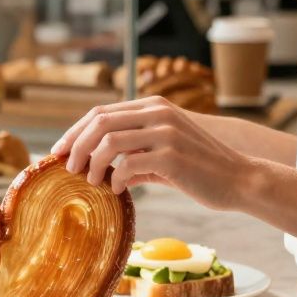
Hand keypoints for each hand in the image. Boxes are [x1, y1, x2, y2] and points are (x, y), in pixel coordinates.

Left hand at [50, 96, 253, 209]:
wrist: (239, 179)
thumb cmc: (198, 169)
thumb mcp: (162, 152)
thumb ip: (132, 151)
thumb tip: (96, 165)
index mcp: (153, 106)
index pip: (100, 112)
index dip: (74, 131)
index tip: (57, 152)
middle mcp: (158, 112)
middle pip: (99, 122)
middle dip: (75, 146)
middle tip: (67, 168)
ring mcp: (166, 132)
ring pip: (109, 142)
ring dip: (92, 164)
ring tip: (91, 181)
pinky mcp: (172, 155)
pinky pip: (128, 165)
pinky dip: (116, 179)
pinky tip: (118, 190)